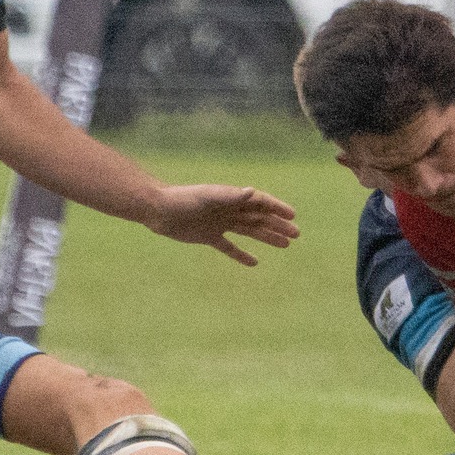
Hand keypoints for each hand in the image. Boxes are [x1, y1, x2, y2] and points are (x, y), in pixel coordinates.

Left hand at [145, 184, 297, 264]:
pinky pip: (229, 247)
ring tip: (285, 245)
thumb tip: (253, 192)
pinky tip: (254, 262)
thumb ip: (230, 195)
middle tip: (296, 234)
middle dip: (278, 225)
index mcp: (231, 197)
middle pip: (259, 218)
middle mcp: (228, 209)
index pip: (260, 202)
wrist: (158, 211)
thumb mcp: (207, 197)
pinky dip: (241, 254)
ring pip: (249, 231)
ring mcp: (220, 223)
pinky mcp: (209, 236)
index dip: (277, 208)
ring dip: (267, 237)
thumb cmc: (182, 199)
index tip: (293, 216)